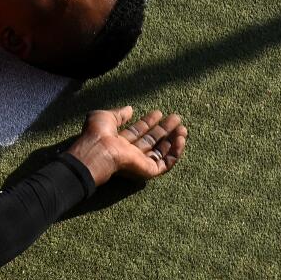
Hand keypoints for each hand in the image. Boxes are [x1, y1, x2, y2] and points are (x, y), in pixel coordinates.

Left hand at [65, 106, 186, 187]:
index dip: (148, 121)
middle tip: (176, 118)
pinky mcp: (148, 170)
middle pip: (151, 140)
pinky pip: (165, 163)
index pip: (137, 131)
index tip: (158, 112)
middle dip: (164, 129)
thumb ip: (118, 114)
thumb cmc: (97, 133)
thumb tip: (129, 109)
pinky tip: (180, 139)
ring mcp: (139, 162)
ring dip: (172, 140)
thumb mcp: (104, 117)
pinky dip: (175, 153)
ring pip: (160, 152)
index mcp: (118, 140)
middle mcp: (129, 152)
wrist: (99, 150)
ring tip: (182, 128)